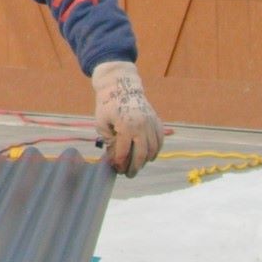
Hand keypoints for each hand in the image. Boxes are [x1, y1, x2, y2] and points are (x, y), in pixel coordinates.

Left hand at [90, 61, 162, 176]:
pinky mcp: (157, 120)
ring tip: (138, 165)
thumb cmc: (108, 106)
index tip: (117, 169)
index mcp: (125, 127)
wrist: (121, 86)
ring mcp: (151, 123)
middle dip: (134, 168)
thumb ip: (109, 142)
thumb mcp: (101, 124)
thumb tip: (115, 159)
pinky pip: (160, 140)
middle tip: (129, 175)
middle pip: (141, 155)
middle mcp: (141, 126)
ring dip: (145, 161)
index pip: (123, 153)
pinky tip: (149, 156)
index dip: (119, 164)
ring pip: (153, 149)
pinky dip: (156, 150)